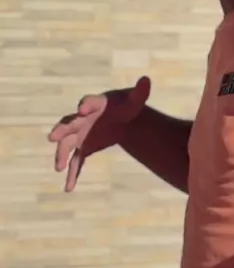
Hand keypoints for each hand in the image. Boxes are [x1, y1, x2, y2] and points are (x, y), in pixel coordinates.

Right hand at [48, 76, 150, 191]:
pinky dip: (72, 173)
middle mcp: (82, 118)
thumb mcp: (135, 100)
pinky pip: (76, 161)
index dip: (86, 105)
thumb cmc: (126, 106)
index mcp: (95, 104)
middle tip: (53, 136)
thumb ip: (140, 92)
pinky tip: (69, 187)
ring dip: (62, 155)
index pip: (88, 102)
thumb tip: (146, 80)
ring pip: (67, 144)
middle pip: (69, 123)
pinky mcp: (83, 147)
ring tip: (59, 168)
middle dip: (61, 129)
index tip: (82, 109)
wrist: (123, 120)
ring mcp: (80, 134)